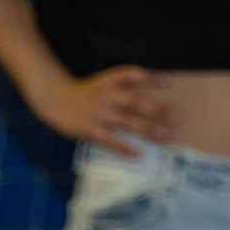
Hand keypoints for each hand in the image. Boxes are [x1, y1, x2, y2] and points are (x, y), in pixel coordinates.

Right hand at [32, 66, 176, 156]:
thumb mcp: (102, 83)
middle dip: (156, 109)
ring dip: (148, 130)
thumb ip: (123, 88)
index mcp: (107, 81)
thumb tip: (151, 99)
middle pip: (134, 101)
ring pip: (126, 122)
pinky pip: (110, 140)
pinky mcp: (90, 130)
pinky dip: (124, 148)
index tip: (169, 81)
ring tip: (166, 137)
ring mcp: (98, 113)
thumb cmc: (84, 94)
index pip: (130, 75)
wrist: (53, 100)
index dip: (149, 77)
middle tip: (177, 117)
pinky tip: (138, 155)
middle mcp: (105, 96)